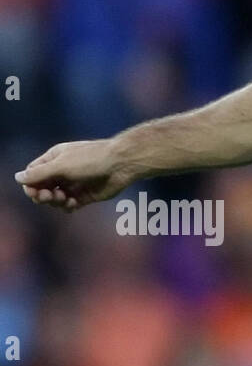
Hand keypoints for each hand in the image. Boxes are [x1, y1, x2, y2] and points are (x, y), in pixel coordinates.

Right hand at [15, 140, 134, 209]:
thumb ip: (40, 173)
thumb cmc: (91, 159)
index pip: (33, 174)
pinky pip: (69, 205)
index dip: (30, 185)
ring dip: (55, 201)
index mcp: (54, 159)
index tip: (35, 192)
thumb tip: (18, 178)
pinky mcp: (85, 195)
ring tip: (64, 199)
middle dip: (42, 195)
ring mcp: (73, 184)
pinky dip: (67, 207)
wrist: (120, 165)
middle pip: (42, 188)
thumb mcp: (61, 165)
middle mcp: (62, 171)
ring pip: (55, 198)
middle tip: (49, 196)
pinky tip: (72, 204)